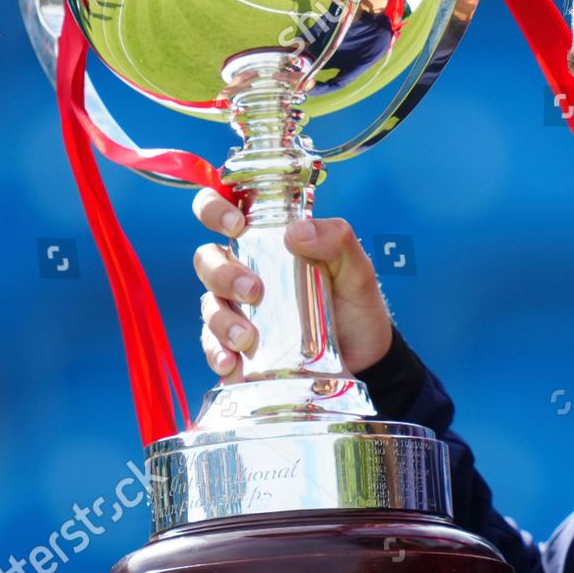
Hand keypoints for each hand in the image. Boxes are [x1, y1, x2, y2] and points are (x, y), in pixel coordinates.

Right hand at [192, 188, 393, 380]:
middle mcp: (243, 271)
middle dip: (221, 274)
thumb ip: (337, 240)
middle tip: (253, 291)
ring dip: (221, 320)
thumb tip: (296, 231)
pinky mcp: (237, 346)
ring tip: (247, 338)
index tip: (235, 225)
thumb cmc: (354, 303)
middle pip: (207, 260)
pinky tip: (231, 363)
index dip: (215, 209)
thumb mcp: (356, 268)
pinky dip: (217, 354)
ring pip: (209, 305)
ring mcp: (237, 310)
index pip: (223, 213)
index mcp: (267, 243)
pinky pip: (213, 347)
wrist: (366, 357)